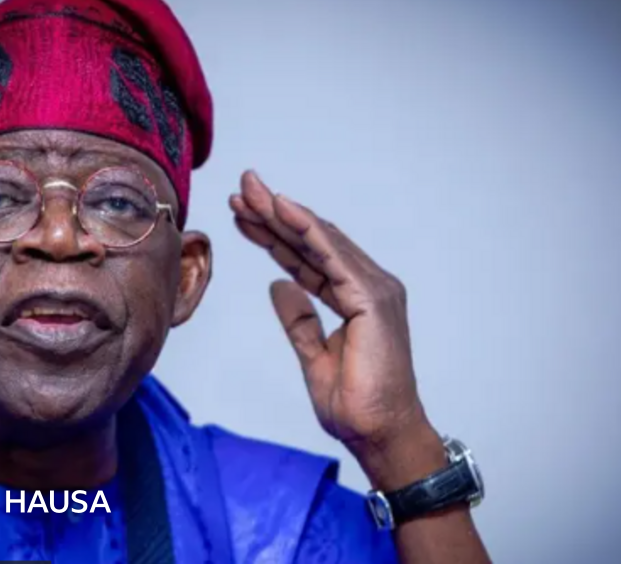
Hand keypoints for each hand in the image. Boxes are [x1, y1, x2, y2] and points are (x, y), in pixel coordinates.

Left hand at [229, 170, 437, 456]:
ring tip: (249, 191)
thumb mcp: (314, 355)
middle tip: (241, 188)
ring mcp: (373, 289)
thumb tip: (277, 286)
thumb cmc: (356, 403)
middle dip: (273, 215)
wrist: (379, 432)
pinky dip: (305, 229)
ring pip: (318, 241)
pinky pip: (331, 256)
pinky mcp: (371, 299)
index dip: (274, 235)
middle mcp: (367, 286)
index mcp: (354, 298)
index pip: (308, 258)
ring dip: (282, 214)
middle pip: (311, 242)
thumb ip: (299, 320)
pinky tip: (281, 208)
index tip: (243, 216)